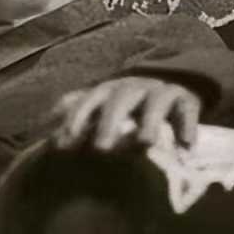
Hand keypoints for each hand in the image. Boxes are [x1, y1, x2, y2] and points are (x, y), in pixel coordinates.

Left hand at [50, 76, 201, 152]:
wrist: (172, 85)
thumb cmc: (128, 105)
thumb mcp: (101, 106)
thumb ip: (76, 111)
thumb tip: (46, 120)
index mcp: (105, 91)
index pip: (87, 101)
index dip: (75, 119)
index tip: (63, 145)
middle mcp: (130, 87)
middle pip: (118, 101)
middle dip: (109, 123)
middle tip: (102, 148)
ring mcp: (159, 91)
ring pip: (154, 102)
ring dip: (148, 121)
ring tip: (145, 142)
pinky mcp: (186, 99)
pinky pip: (187, 109)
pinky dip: (187, 125)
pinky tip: (186, 145)